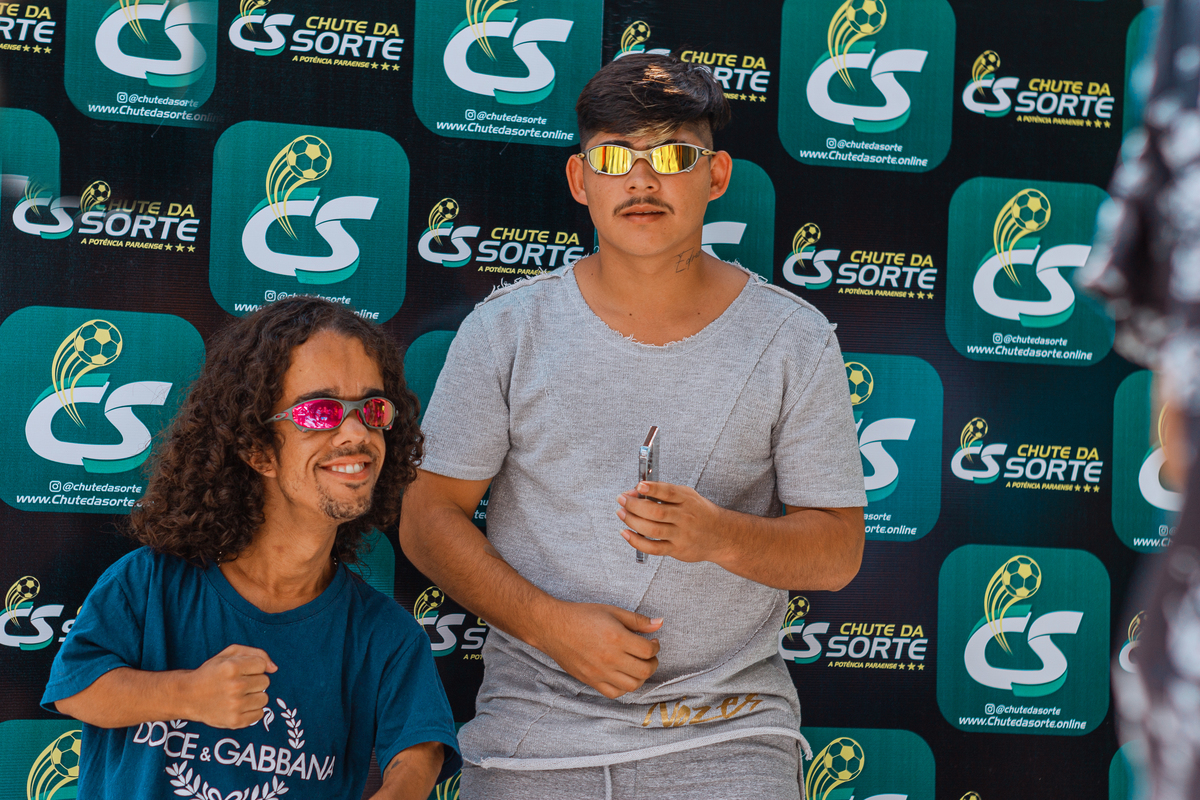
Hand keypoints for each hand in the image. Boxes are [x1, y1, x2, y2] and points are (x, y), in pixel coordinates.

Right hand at [185, 644, 277, 728]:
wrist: (188, 696)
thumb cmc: (212, 673)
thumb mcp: (229, 654)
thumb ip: (256, 654)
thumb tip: (274, 668)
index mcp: (232, 667)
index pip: (262, 665)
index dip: (253, 667)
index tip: (240, 671)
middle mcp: (234, 686)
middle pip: (265, 682)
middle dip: (254, 681)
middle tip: (238, 684)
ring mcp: (235, 706)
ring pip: (264, 699)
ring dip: (254, 696)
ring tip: (238, 695)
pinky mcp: (235, 721)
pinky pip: (260, 714)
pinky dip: (252, 711)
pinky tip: (239, 706)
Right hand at [538, 602, 661, 698]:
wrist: (553, 627)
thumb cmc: (582, 616)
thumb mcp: (612, 611)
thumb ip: (637, 620)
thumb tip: (659, 623)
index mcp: (617, 638)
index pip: (648, 651)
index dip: (655, 647)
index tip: (652, 642)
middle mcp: (610, 658)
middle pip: (644, 671)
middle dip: (652, 663)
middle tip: (649, 656)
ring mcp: (600, 672)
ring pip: (632, 686)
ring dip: (641, 677)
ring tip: (637, 666)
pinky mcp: (590, 680)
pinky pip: (614, 693)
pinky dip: (624, 688)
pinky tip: (623, 676)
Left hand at [617, 481, 727, 562]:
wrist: (721, 536)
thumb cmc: (700, 513)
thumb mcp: (689, 497)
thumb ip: (666, 493)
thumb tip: (637, 492)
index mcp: (688, 500)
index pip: (669, 492)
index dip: (652, 489)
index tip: (639, 486)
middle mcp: (685, 517)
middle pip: (656, 512)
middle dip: (634, 505)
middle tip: (621, 499)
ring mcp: (681, 534)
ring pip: (652, 529)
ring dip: (632, 520)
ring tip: (621, 513)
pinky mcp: (677, 549)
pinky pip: (653, 547)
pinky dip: (636, 541)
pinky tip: (626, 533)